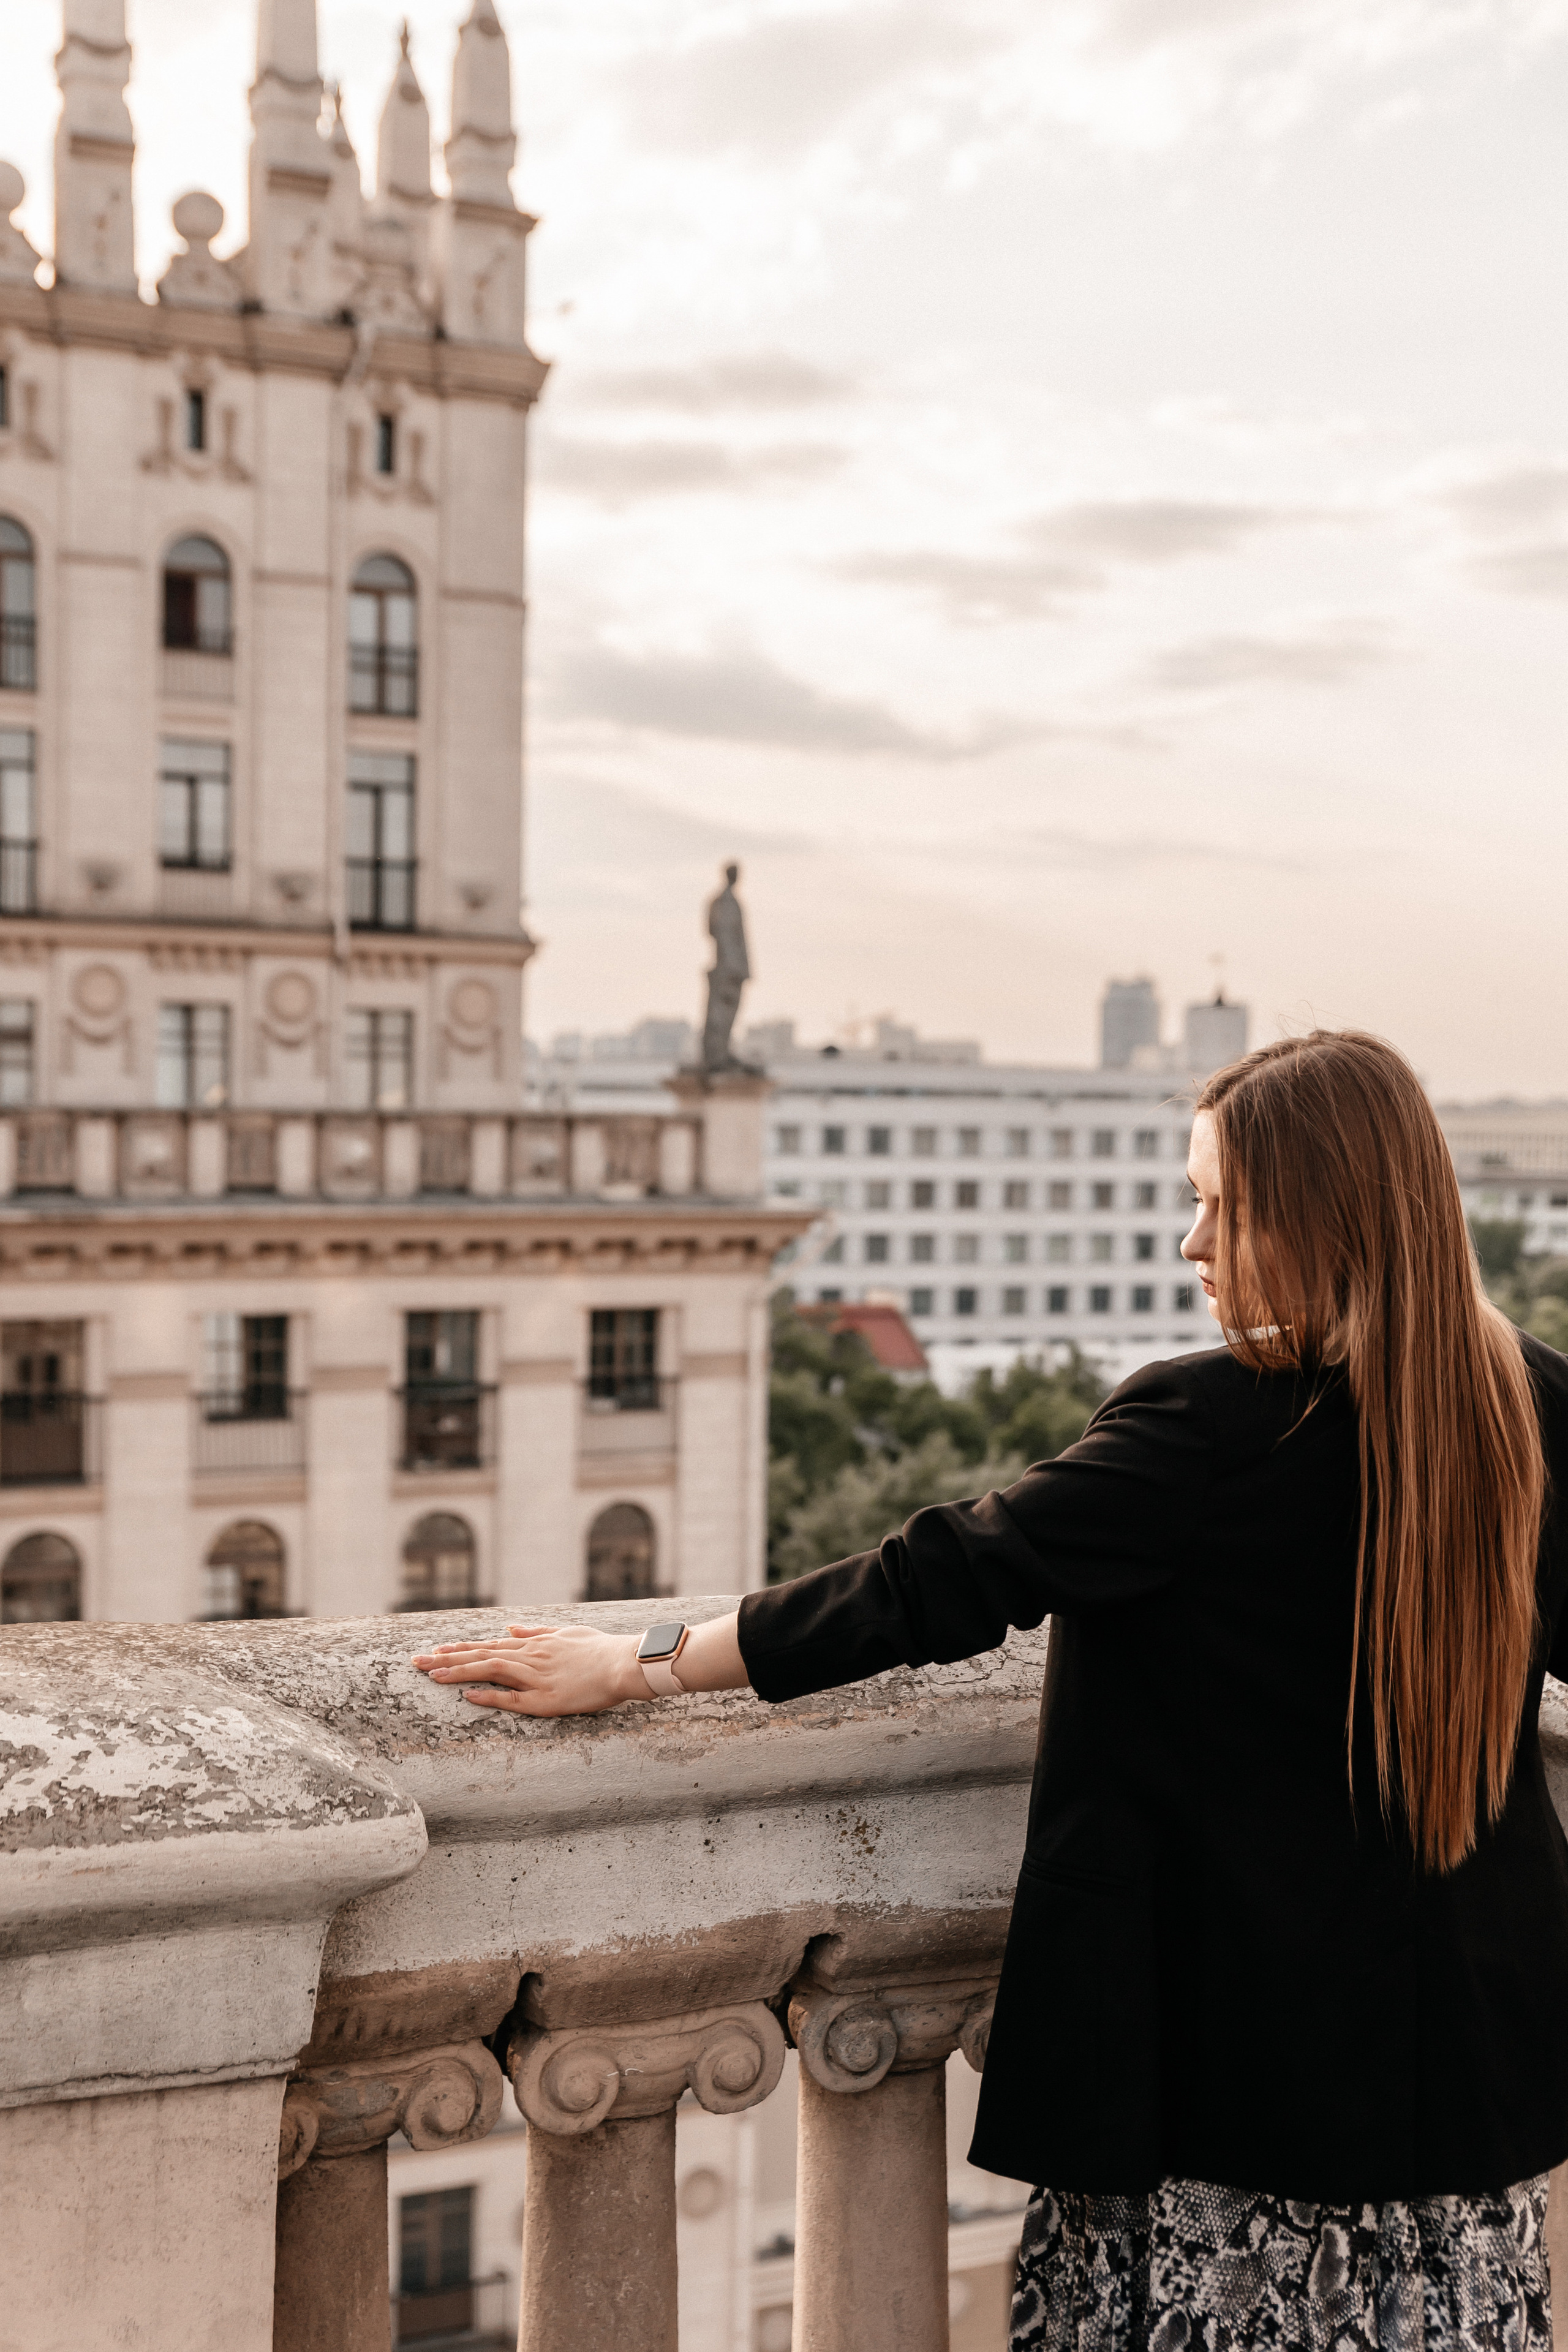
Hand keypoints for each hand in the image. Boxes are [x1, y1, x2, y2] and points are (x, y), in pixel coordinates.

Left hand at [410, 1624, 648, 1716]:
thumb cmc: (600, 1648)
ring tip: (432, 1674)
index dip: (461, 1649)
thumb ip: (536, 1631)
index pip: (489, 1645)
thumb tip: (511, 1629)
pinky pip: (513, 1698)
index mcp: (535, 1643)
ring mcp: (536, 1677)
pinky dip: (489, 1696)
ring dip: (460, 1672)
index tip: (436, 1651)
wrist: (624, 1662)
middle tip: (416, 1662)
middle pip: (481, 1655)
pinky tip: (468, 1695)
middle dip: (447, 1659)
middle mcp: (530, 1657)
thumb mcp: (566, 1632)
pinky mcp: (547, 1700)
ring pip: (491, 1671)